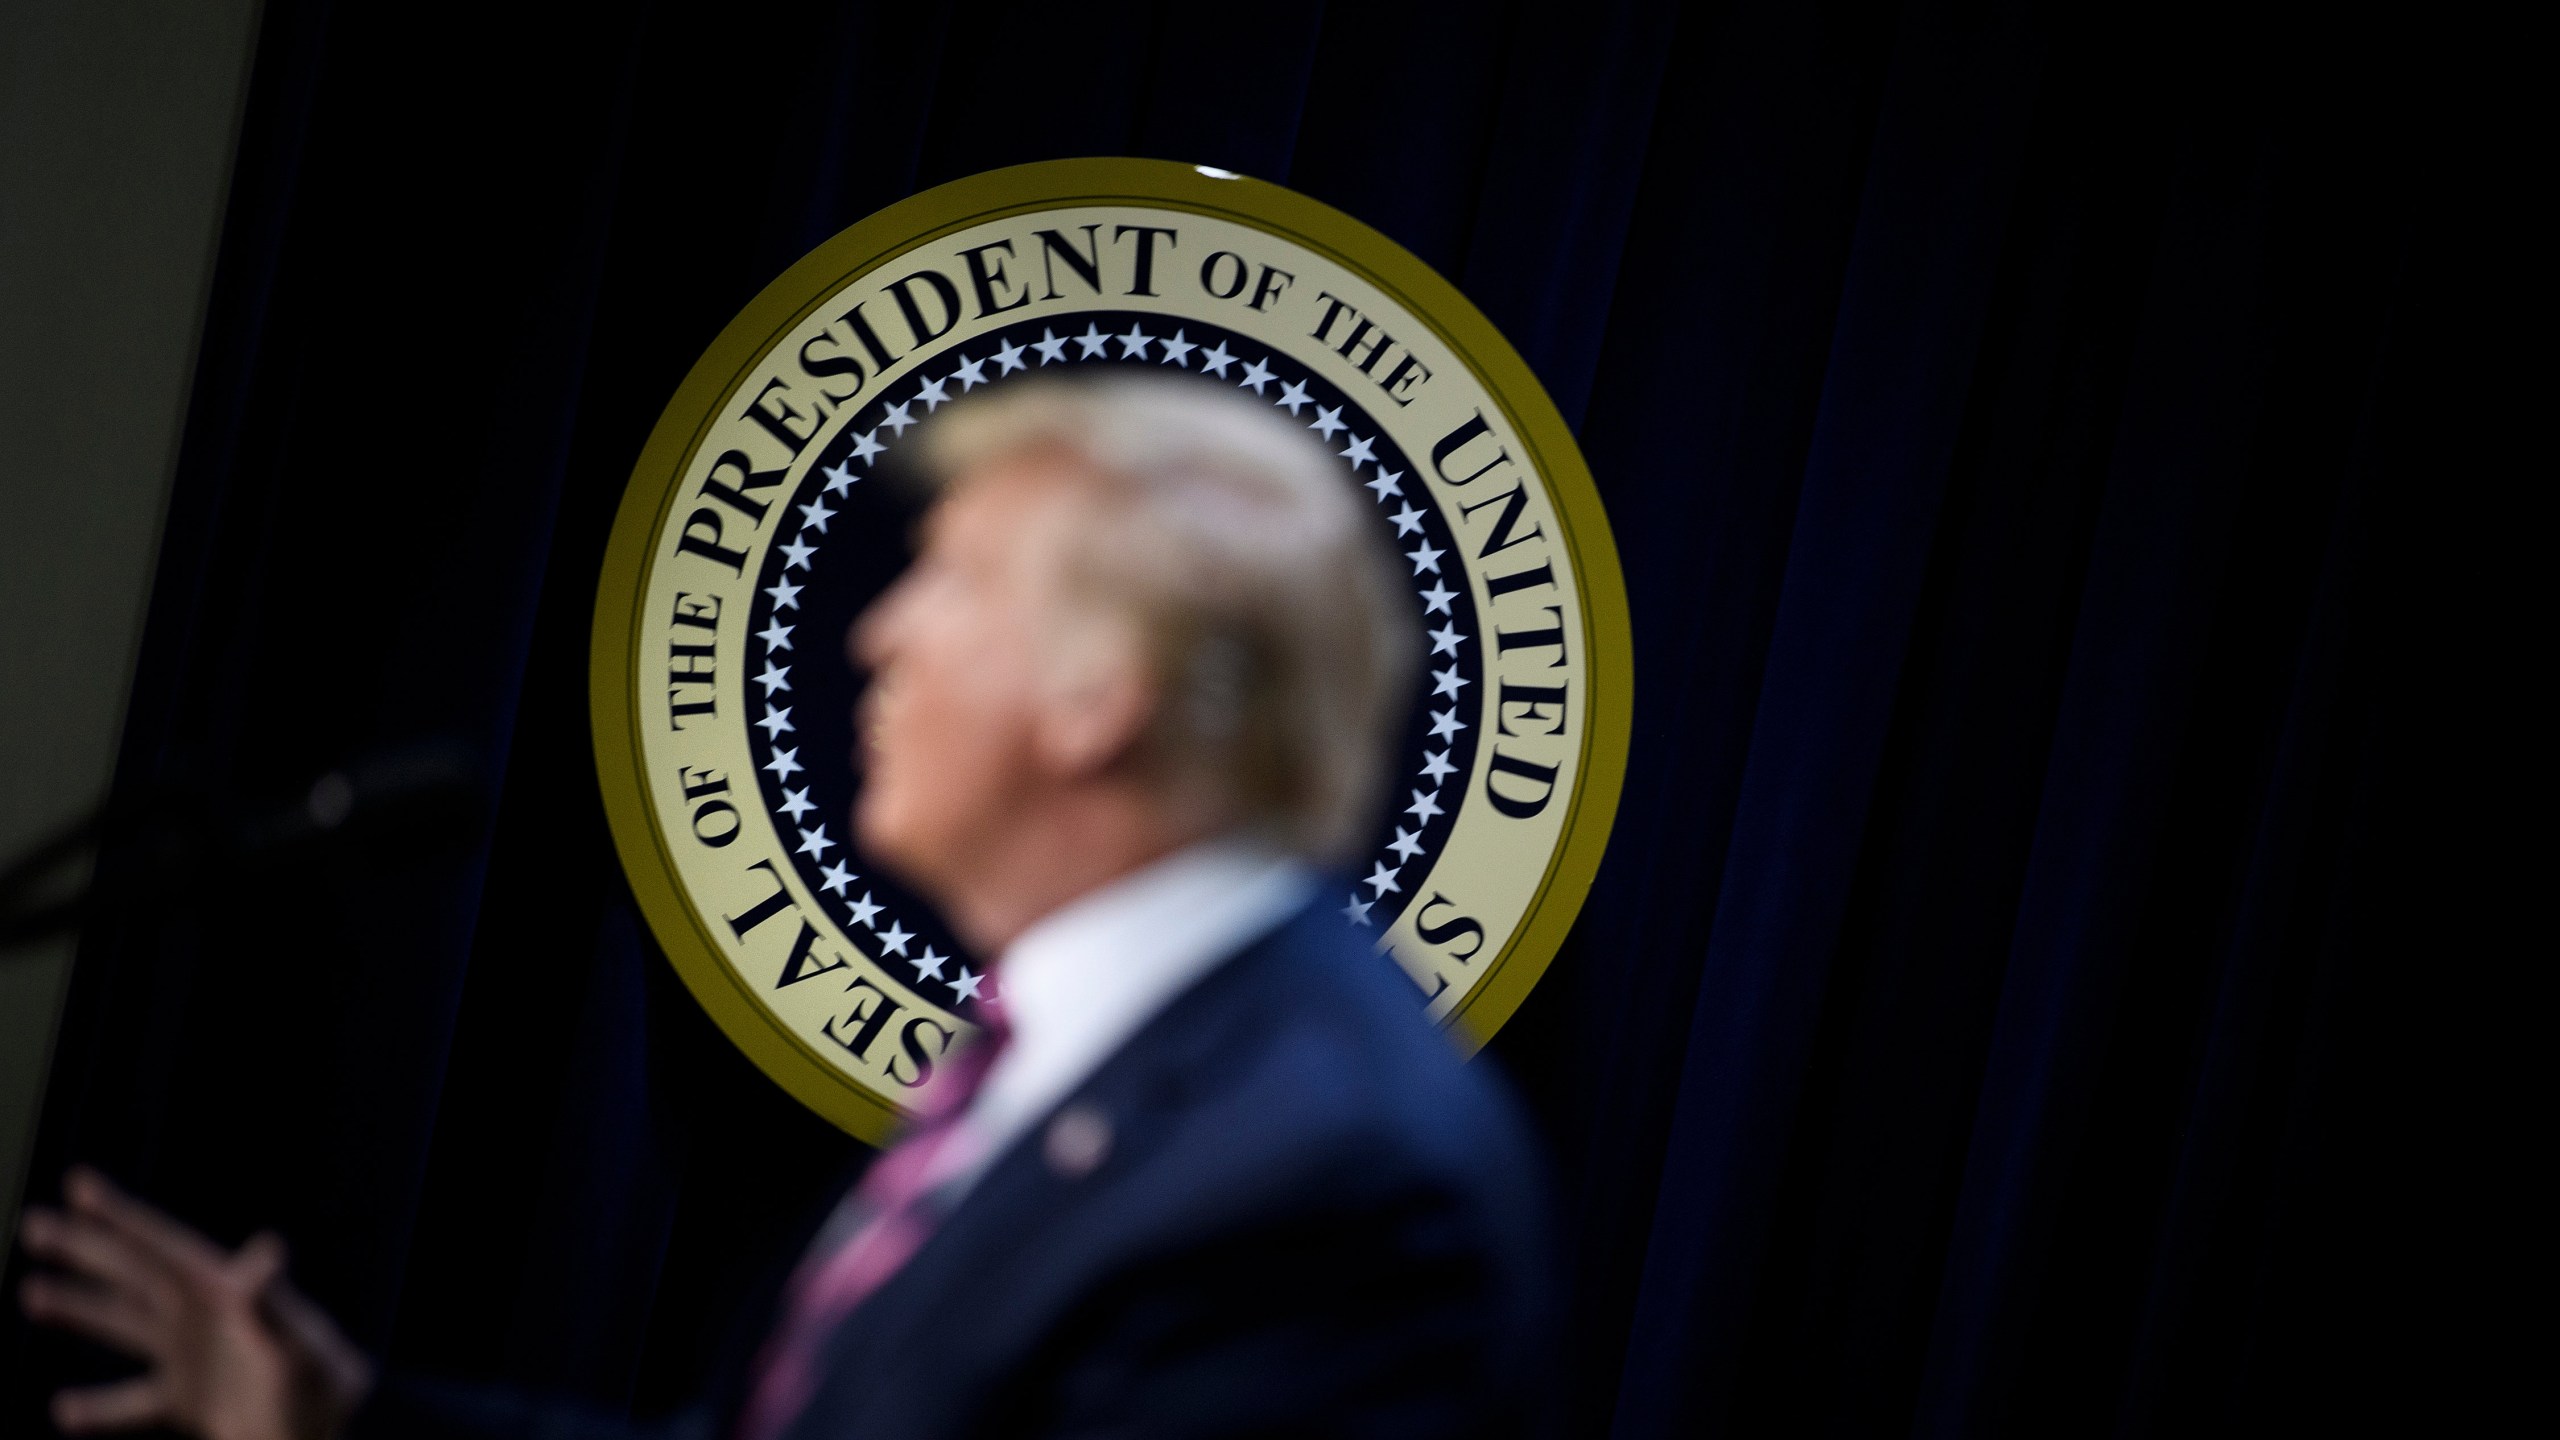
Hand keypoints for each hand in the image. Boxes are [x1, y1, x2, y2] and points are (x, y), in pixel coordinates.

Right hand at [16, 1166, 374, 1439]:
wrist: (332, 1434)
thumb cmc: (323, 1386)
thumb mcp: (300, 1341)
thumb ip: (274, 1301)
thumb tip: (266, 1250)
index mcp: (222, 1292)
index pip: (161, 1244)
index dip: (121, 1215)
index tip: (80, 1182)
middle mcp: (202, 1317)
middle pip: (131, 1274)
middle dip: (84, 1249)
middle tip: (33, 1225)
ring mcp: (194, 1357)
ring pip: (123, 1326)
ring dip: (77, 1310)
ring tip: (31, 1292)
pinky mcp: (191, 1401)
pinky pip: (133, 1404)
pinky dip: (99, 1409)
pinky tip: (63, 1410)